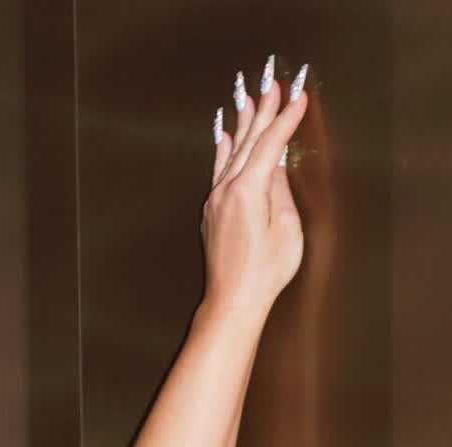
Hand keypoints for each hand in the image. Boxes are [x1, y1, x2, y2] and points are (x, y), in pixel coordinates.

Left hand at [202, 57, 311, 318]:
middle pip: (249, 141)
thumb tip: (276, 166)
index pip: (271, 144)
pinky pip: (218, 170)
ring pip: (231, 152)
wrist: (233, 301)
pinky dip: (223, 149)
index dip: (286, 119)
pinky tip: (224, 135)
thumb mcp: (286, 228)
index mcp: (249, 190)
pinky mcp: (211, 212)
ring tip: (248, 97)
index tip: (299, 97)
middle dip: (263, 110)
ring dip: (242, 123)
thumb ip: (280, 191)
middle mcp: (227, 189)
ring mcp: (215, 200)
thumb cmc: (265, 272)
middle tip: (273, 83)